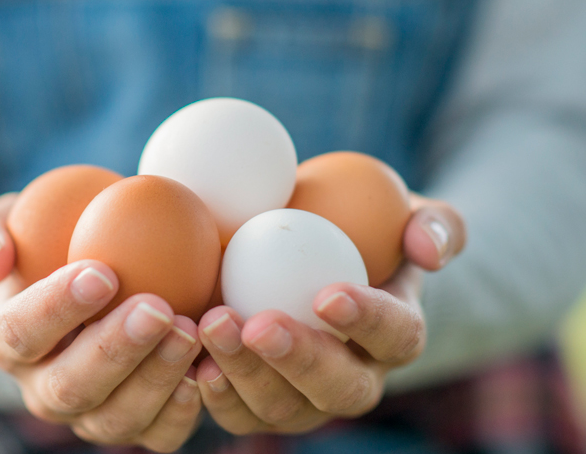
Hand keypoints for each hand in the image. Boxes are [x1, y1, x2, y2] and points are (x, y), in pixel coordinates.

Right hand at [0, 195, 203, 451]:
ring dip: (155, 379)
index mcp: (10, 342)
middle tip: (157, 309)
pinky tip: (205, 372)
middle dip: (115, 351)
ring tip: (190, 332)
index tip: (102, 273)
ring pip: (116, 418)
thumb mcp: (3, 226)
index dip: (57, 308)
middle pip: (70, 386)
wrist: (81, 289)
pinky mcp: (136, 425)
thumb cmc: (45, 248)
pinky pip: (157, 435)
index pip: (22, 332)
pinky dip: (182, 411)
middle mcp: (44, 389)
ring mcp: (91, 414)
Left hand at [194, 194, 464, 433]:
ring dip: (246, 374)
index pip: (396, 335)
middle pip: (340, 389)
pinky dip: (216, 394)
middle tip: (258, 324)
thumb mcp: (403, 212)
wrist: (308, 260)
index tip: (328, 295)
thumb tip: (429, 252)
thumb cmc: (360, 232)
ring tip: (212, 327)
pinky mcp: (259, 404)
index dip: (368, 321)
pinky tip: (193, 361)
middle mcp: (357, 377)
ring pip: (283, 408)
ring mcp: (306, 399)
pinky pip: (240, 415)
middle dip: (299, 361)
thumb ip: (434, 223)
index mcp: (396, 333)